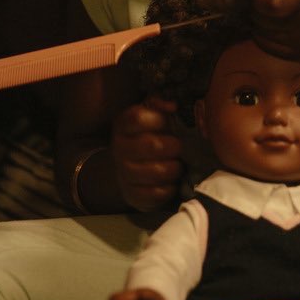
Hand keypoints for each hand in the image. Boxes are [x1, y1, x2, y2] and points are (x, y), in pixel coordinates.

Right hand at [111, 97, 182, 211]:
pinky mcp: (132, 195)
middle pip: (152, 145)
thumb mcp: (151, 114)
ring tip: (179, 164)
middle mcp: (119, 148)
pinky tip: (172, 182)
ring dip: (175, 168)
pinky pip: (157, 193)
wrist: (131, 167)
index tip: (168, 122)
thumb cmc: (148, 135)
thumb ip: (159, 103)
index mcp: (123, 125)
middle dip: (174, 146)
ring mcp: (124, 173)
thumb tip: (172, 105)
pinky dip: (170, 188)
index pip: (138, 117)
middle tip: (180, 147)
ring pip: (157, 171)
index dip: (158, 119)